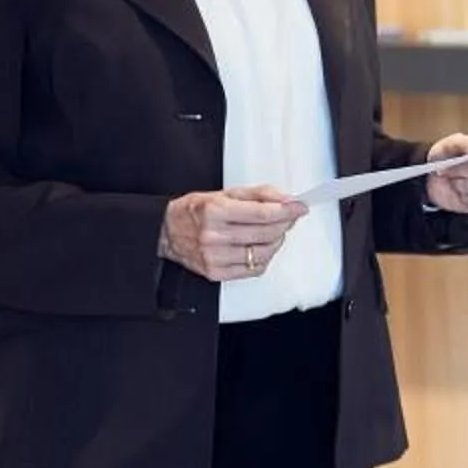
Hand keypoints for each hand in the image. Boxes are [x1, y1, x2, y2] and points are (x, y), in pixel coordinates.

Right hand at [160, 186, 307, 281]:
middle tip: (289, 217)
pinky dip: (264, 258)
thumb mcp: (225, 193)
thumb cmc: (195, 211)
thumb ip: (259, 194)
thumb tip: (286, 200)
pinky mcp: (215, 273)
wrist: (167, 232)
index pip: (263, 213)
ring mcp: (214, 257)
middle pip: (266, 233)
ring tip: (274, 232)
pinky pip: (253, 269)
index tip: (300, 207)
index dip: (287, 210)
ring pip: (263, 253)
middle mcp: (214, 236)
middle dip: (284, 224)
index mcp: (215, 211)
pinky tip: (261, 248)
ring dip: (277, 241)